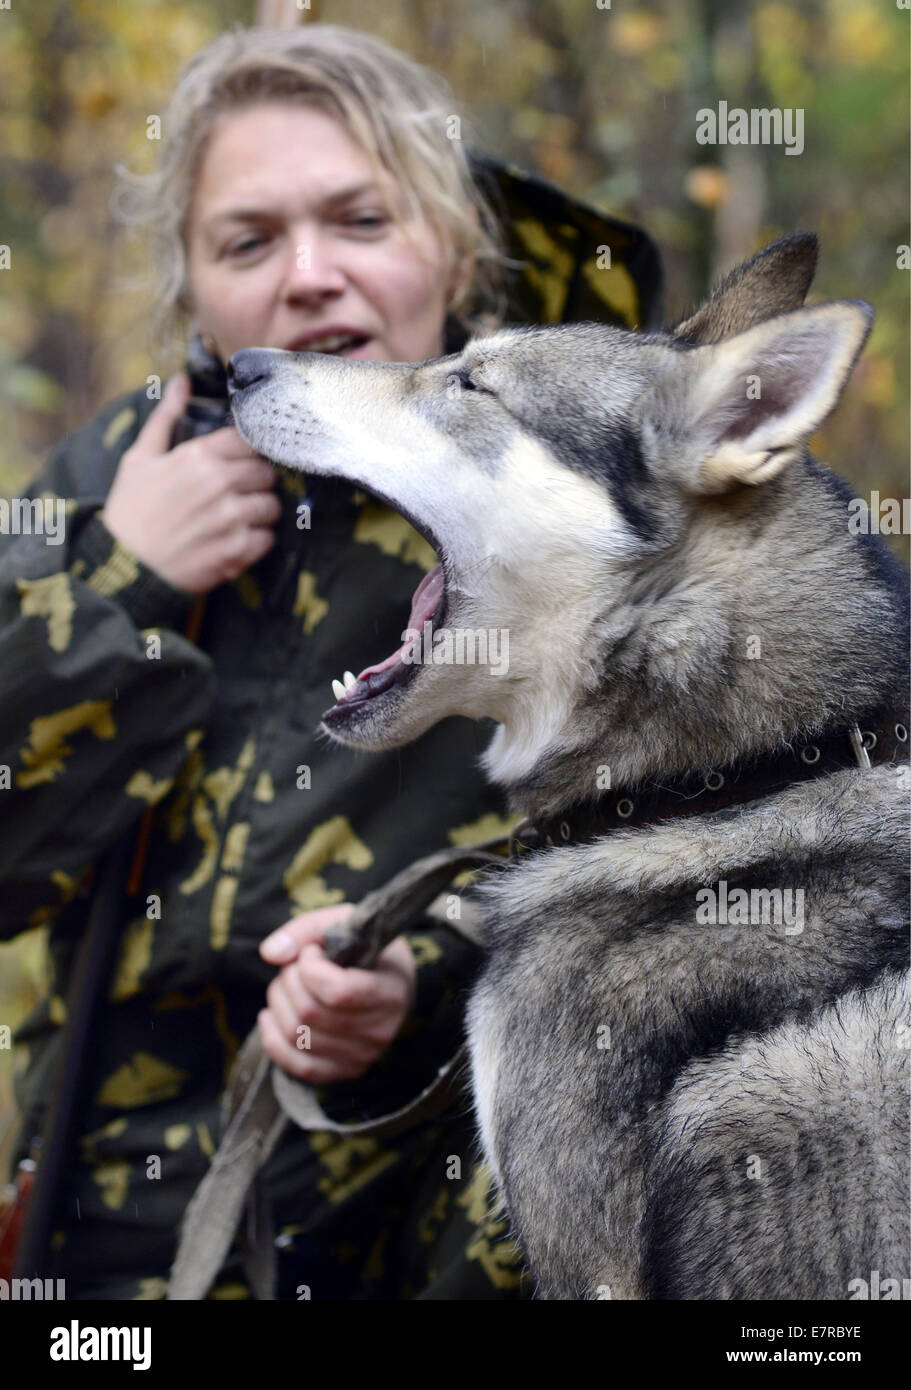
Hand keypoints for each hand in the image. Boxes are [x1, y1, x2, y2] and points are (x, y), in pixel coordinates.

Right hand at [99, 373, 281, 593]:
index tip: (241, 461)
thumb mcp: (139, 458)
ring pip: (272, 506)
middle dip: (256, 482)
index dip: (248, 451)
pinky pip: (267, 539)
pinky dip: (256, 541)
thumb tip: (180, 381)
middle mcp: (218, 484)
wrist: (123, 567)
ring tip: (237, 519)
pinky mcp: (236, 551)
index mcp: (198, 456)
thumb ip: (165, 417)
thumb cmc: (130, 511)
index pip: (250, 440)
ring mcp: (230, 519)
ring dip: (260, 512)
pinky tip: (235, 541)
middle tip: (239, 492)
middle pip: (266, 472)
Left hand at [257, 904, 417, 1082]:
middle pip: (311, 1013)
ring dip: (279, 1003)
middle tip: (296, 965)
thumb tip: (270, 954)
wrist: (388, 981)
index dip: (311, 968)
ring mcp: (362, 1055)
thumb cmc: (365, 948)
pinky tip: (270, 1016)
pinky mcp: (343, 1070)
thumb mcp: (345, 922)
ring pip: (298, 1036)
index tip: (313, 951)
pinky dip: (273, 1041)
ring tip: (288, 984)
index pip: (339, 992)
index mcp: (390, 990)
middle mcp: (380, 1029)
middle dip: (289, 981)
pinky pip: (298, 1066)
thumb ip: (308, 929)